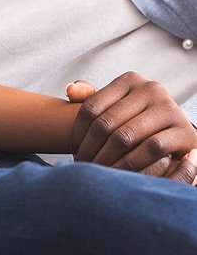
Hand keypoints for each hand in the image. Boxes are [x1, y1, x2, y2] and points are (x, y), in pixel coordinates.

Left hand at [66, 74, 196, 184]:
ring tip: (97, 171)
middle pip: (107, 123)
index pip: (92, 107)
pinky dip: (132, 164)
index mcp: (130, 80)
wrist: (175, 135)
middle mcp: (151, 89)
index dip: (78, 132)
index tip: (73, 150)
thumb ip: (89, 97)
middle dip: (90, 149)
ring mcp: (170, 108)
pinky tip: (120, 174)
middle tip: (82, 165)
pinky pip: (151, 149)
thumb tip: (69, 91)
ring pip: (126, 136)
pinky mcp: (185, 132)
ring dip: (107, 159)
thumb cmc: (135, 119)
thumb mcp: (113, 105)